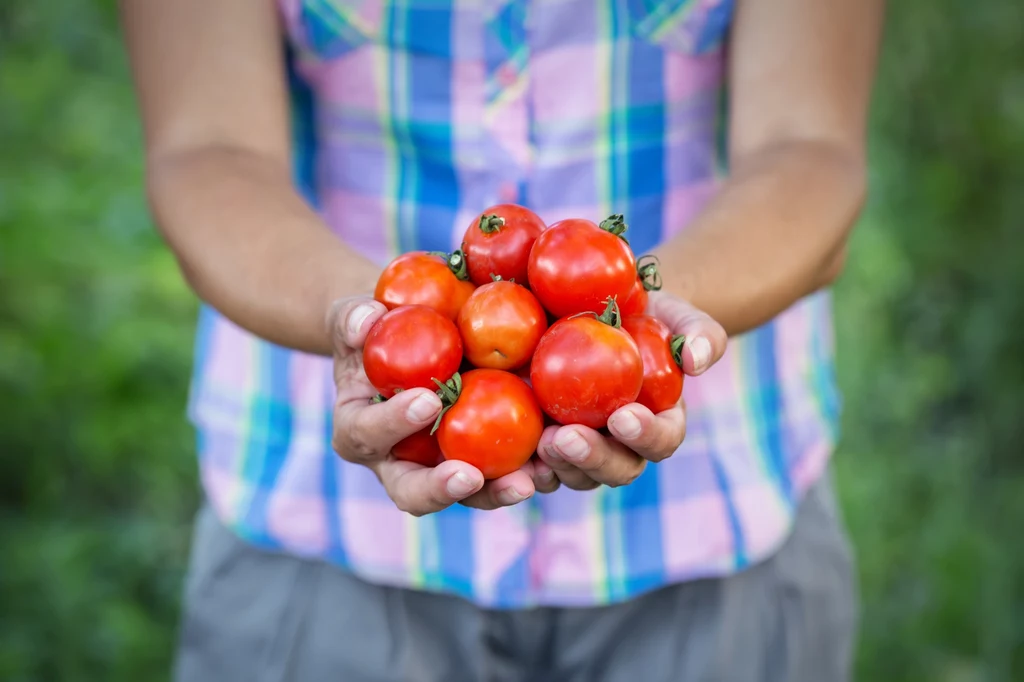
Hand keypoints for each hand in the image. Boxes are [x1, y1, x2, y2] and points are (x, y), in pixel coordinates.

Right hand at [327, 296, 557, 515]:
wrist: (409, 344)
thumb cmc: (376, 329)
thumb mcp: (355, 316)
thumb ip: (353, 318)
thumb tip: (365, 320)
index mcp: (360, 431)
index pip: (369, 434)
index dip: (393, 423)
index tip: (427, 400)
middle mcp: (397, 462)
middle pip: (413, 491)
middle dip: (442, 489)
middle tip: (470, 475)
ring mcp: (442, 468)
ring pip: (469, 495)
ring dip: (497, 492)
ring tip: (530, 481)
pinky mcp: (483, 461)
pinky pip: (506, 473)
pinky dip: (532, 469)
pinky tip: (559, 458)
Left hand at [535, 292, 726, 490]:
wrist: (599, 311)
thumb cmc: (647, 313)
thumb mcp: (677, 315)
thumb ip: (700, 334)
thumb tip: (697, 361)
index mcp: (659, 422)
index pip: (661, 440)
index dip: (645, 436)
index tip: (622, 416)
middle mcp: (623, 446)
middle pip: (617, 469)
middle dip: (595, 458)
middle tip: (569, 437)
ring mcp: (585, 448)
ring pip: (577, 475)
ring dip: (560, 465)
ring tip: (542, 441)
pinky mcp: (548, 442)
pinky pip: (540, 466)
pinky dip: (528, 468)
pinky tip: (512, 459)